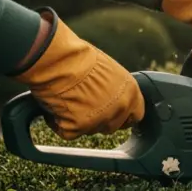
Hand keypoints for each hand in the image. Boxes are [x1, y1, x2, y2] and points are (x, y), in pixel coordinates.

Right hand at [12, 11, 144, 139]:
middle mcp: (120, 108)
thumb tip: (110, 96)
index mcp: (131, 93)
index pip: (135, 114)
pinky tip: (55, 107)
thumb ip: (115, 88)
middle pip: (113, 125)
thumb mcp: (109, 71)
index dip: (123, 116)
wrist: (59, 61)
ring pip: (91, 130)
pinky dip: (59, 123)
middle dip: (100, 119)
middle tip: (84, 106)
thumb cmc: (79, 58)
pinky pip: (68, 132)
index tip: (113, 113)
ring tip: (68, 100)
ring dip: (80, 121)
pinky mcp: (78, 128)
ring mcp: (99, 120)